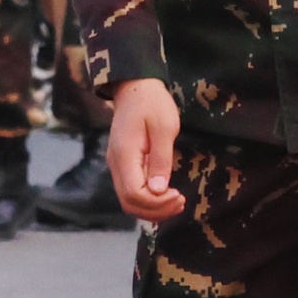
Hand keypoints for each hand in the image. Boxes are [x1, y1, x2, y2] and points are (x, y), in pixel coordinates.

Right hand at [107, 77, 183, 219]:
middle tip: (181, 202)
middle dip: (156, 210)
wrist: (135, 87)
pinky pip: (132, 191)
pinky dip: (148, 200)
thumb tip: (158, 190)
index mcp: (124, 154)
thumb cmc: (152, 103)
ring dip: (152, 208)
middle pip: (129, 202)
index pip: (134, 194)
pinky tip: (166, 194)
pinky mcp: (123, 165)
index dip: (157, 203)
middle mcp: (116, 164)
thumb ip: (161, 159)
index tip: (179, 195)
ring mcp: (117, 165)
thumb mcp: (164, 127)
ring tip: (177, 201)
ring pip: (129, 200)